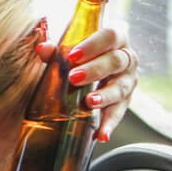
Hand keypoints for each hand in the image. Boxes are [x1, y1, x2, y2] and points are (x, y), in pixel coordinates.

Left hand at [35, 24, 138, 141]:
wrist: (99, 68)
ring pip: (121, 88)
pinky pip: (119, 113)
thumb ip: (57, 50)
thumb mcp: (71, 50)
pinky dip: (109, 124)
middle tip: (74, 78)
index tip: (73, 55)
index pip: (110, 36)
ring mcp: (128, 80)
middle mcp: (127, 58)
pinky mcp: (125, 101)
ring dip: (105, 97)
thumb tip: (42, 49)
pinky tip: (101, 134)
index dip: (93, 44)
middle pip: (115, 61)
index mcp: (116, 38)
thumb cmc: (84, 55)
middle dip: (95, 70)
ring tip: (89, 103)